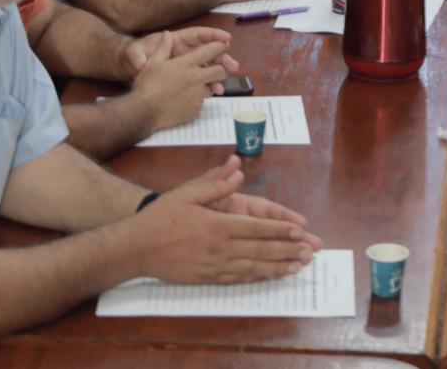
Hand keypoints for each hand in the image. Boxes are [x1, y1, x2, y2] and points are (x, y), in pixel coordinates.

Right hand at [128, 33, 238, 126]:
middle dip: (220, 68)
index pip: (213, 50)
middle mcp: (197, 78)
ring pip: (212, 88)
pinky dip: (196, 101)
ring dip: (208, 85)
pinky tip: (185, 100)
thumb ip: (163, 47)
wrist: (143, 112)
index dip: (220, 47)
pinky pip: (201, 103)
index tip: (222, 47)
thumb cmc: (147, 85)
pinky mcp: (195, 110)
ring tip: (195, 86)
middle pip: (220, 71)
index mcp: (187, 64)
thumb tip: (167, 34)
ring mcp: (198, 96)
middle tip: (213, 69)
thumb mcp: (153, 63)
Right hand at [134, 162, 319, 283]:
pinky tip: (269, 276)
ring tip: (298, 267)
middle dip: (287, 251)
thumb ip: (215, 181)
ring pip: (253, 268)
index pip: (257, 227)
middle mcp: (220, 248)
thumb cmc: (162, 217)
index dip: (280, 230)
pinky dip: (257, 278)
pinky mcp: (207, 278)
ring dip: (278, 267)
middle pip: (261, 250)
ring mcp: (214, 266)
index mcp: (218, 225)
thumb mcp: (187, 192)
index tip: (300, 231)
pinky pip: (238, 279)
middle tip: (310, 252)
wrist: (136, 248)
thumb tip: (237, 167)